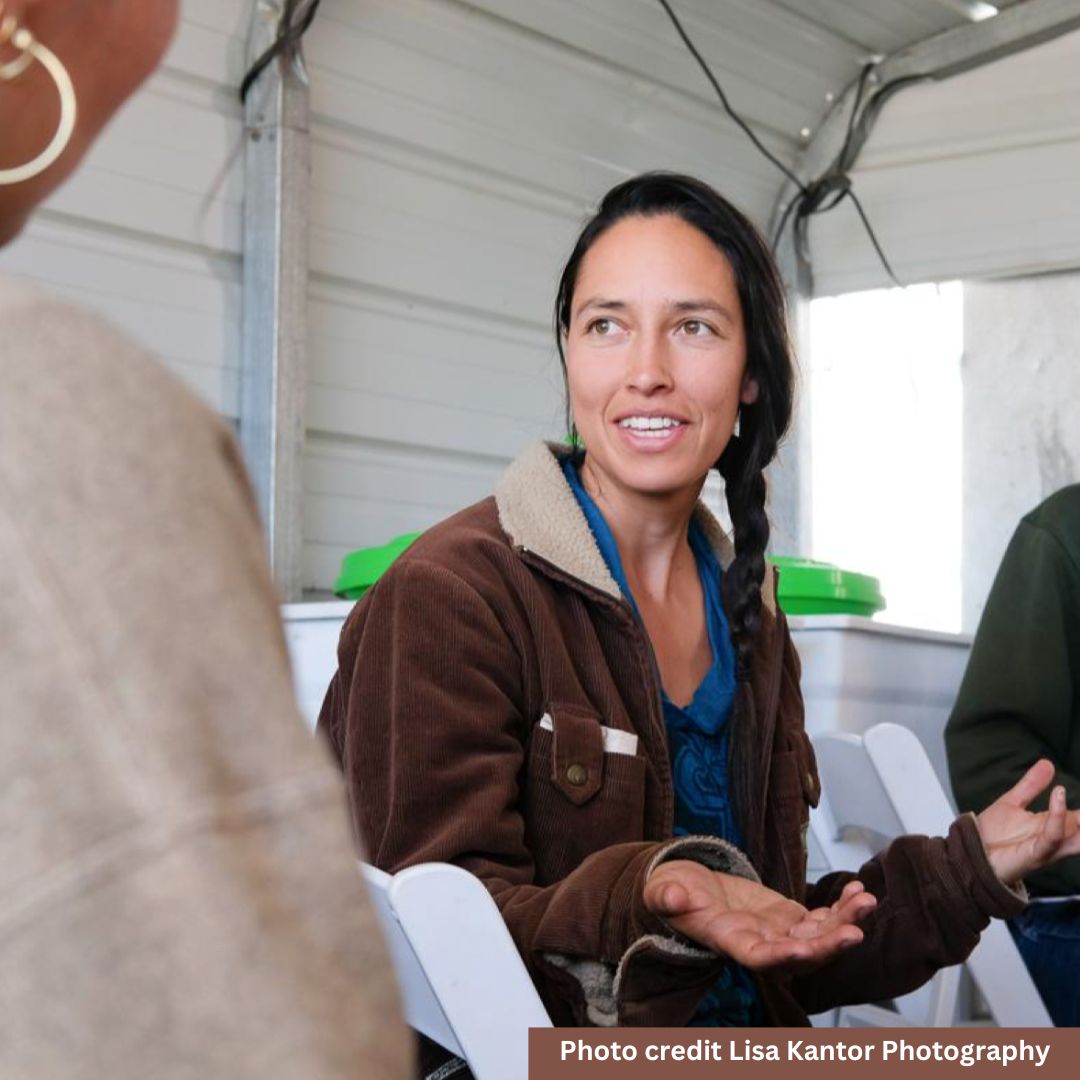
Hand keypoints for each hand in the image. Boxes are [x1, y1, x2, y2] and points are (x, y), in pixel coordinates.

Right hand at [643, 859, 875, 971]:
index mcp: (729, 942)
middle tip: (856, 931)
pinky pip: (822, 919)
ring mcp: (778, 933)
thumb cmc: (673, 893)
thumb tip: (672, 897)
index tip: (805, 950)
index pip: (759, 959)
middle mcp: (760, 944)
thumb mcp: (662, 891)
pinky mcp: (789, 918)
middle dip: (829, 946)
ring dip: (845, 922)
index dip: (783, 958)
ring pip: (819, 937)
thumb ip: (665, 896)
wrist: (687, 889)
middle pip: (801, 956)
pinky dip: (841, 908)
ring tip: (866, 900)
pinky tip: (858, 891)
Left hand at [975, 759, 1079, 883]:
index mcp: (1051, 827)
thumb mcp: (1012, 803)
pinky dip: (1058, 817)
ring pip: (1076, 837)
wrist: (970, 854)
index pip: (1079, 818)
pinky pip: (1052, 836)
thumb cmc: (992, 835)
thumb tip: (1048, 762)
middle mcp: (1053, 839)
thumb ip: (1031, 785)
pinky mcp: (1034, 854)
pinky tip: (1058, 797)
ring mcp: (1046, 848)